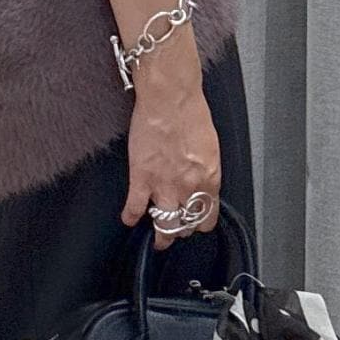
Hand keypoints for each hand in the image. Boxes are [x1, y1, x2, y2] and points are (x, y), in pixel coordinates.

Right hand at [119, 54, 220, 249]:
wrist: (170, 98)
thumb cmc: (190, 113)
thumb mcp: (211, 146)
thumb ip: (206, 169)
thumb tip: (201, 181)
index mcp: (208, 178)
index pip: (208, 216)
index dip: (201, 222)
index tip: (196, 223)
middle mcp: (188, 187)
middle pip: (186, 225)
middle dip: (182, 231)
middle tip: (177, 232)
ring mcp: (163, 186)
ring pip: (164, 226)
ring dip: (162, 236)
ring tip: (158, 240)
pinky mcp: (141, 178)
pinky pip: (134, 207)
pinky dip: (130, 216)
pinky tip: (129, 218)